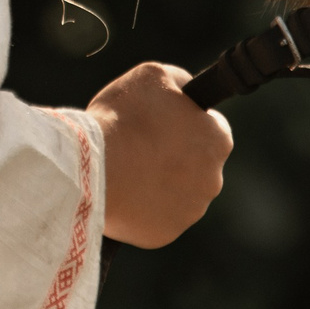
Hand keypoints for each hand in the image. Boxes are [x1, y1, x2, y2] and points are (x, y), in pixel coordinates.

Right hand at [88, 62, 232, 247]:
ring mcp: (190, 211)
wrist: (91, 167)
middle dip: (175, 154)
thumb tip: (188, 92)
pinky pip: (157, 216)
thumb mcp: (154, 75)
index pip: (213, 128)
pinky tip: (122, 191)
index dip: (188, 121)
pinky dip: (144, 206)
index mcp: (217, 140)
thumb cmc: (123, 117)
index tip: (164, 121)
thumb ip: (181, 82)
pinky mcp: (165, 233)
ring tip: (126, 168)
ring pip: (178, 192)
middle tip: (141, 144)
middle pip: (197, 164)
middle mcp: (213, 179)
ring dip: (160, 181)